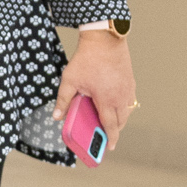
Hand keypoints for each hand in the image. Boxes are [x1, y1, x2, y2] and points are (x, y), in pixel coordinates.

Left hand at [55, 27, 137, 148]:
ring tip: (109, 122)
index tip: (109, 148)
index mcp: (107, 99)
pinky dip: (124, 108)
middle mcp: (121, 96)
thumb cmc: (87, 59)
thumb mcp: (70, 80)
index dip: (110, 138)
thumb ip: (63, 100)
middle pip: (121, 121)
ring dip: (120, 119)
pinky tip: (115, 105)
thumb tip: (56, 116)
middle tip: (105, 135)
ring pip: (127, 111)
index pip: (110, 125)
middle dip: (114, 131)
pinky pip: (130, 101)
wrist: (104, 39)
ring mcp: (128, 88)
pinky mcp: (130, 81)